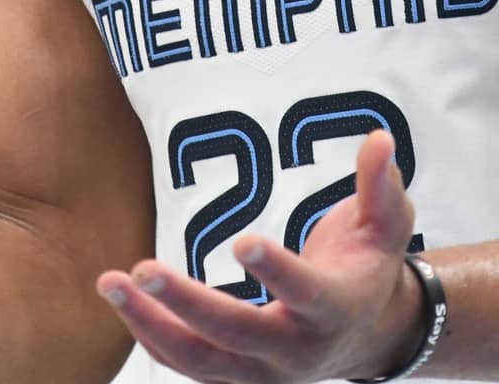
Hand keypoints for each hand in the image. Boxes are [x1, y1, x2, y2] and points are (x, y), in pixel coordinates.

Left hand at [98, 129, 425, 382]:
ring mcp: (264, 372)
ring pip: (200, 360)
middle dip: (186, 304)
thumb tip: (379, 139)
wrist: (370, 334)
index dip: (275, 271)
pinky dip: (154, 340)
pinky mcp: (239, 379)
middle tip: (141, 270)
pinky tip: (124, 304)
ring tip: (109, 283)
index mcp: (335, 309)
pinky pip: (189, 367)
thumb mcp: (389, 225)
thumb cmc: (371, 265)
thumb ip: (381, 185)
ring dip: (150, 325)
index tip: (239, 241)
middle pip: (236, 334)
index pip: (304, 293)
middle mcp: (297, 350)